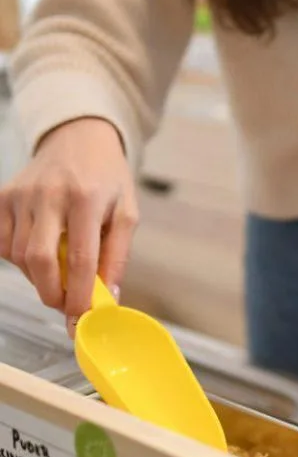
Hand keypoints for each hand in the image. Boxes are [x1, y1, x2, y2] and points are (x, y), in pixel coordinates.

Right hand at [0, 118, 137, 332]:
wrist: (78, 139)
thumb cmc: (107, 179)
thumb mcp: (126, 213)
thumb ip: (118, 255)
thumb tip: (110, 296)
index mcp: (86, 198)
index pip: (81, 258)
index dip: (80, 294)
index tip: (81, 317)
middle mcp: (48, 194)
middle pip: (39, 260)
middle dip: (52, 293)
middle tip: (67, 305)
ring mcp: (20, 194)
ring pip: (19, 255)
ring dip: (39, 277)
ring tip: (60, 273)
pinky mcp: (2, 196)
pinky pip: (2, 243)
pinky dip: (19, 259)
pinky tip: (41, 253)